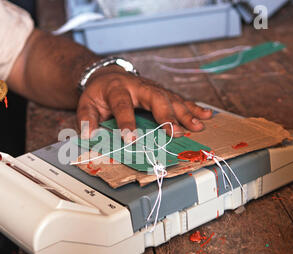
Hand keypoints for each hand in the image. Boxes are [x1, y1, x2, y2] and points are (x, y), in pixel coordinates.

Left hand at [77, 68, 212, 140]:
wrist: (107, 76)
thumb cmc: (98, 94)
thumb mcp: (86, 104)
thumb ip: (87, 119)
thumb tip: (90, 136)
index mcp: (117, 89)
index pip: (122, 105)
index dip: (126, 122)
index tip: (130, 139)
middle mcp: (138, 86)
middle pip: (155, 97)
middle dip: (166, 115)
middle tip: (175, 132)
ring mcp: (152, 88)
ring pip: (171, 98)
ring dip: (185, 113)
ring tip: (197, 126)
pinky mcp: (162, 92)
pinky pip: (179, 99)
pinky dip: (193, 108)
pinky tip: (206, 115)